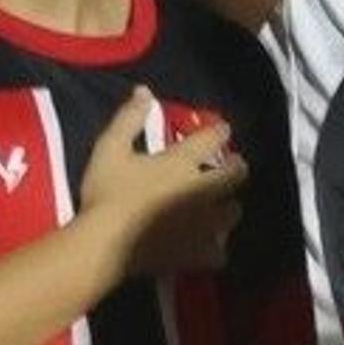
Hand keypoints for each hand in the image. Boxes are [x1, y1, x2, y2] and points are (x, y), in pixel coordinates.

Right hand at [79, 88, 249, 279]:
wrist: (106, 243)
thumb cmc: (107, 193)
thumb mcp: (110, 148)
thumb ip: (128, 119)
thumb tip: (144, 91)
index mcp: (182, 163)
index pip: (212, 139)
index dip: (220, 132)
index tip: (223, 130)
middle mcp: (201, 190)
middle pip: (234, 175)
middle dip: (237, 168)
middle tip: (235, 166)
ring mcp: (204, 224)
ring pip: (233, 212)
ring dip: (230, 206)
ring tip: (224, 206)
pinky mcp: (198, 253)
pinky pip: (220, 251)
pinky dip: (217, 247)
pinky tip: (210, 245)